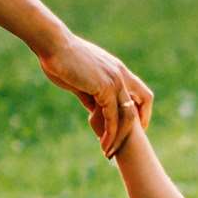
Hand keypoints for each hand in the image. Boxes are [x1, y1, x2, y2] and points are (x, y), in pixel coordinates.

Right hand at [36, 30, 150, 155]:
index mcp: (117, 69)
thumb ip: (90, 95)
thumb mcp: (80, 80)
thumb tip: (93, 109)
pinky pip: (113, 117)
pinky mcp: (105, 88)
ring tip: (109, 152)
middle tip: (127, 144)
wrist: (53, 45)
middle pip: (143, 102)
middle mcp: (121, 74)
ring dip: (120, 136)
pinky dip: (110, 133)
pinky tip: (103, 144)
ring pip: (128, 115)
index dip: (140, 110)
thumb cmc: (61, 59)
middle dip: (138, 125)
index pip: (140, 92)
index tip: (133, 127)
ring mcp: (115, 80)